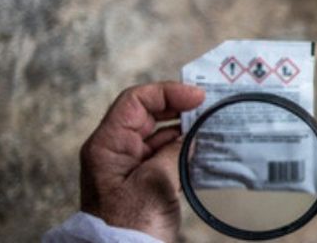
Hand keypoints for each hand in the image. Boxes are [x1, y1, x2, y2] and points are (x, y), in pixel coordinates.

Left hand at [79, 82, 204, 242]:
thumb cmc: (131, 223)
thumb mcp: (156, 181)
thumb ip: (174, 151)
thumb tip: (193, 135)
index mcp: (107, 145)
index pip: (135, 101)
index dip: (167, 93)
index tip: (197, 97)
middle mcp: (115, 150)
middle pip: (146, 114)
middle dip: (177, 107)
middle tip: (207, 107)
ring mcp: (128, 166)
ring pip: (157, 133)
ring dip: (183, 128)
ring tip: (209, 126)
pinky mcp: (141, 180)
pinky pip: (162, 154)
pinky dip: (182, 148)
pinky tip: (202, 148)